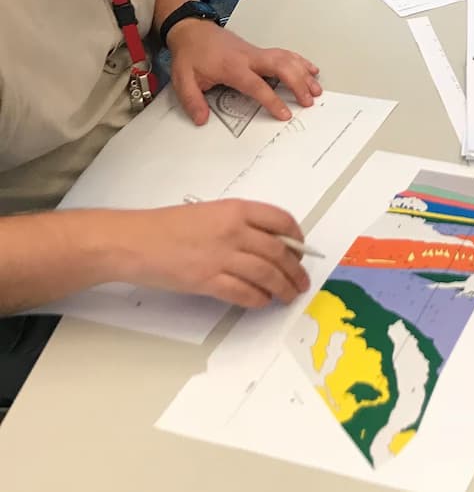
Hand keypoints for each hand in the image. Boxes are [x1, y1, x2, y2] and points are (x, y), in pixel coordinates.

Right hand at [118, 199, 311, 307]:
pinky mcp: (207, 280)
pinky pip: (243, 292)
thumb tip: (269, 242)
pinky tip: (262, 301)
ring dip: (282, 287)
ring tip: (288, 295)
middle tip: (301, 281)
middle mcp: (234, 230)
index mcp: (236, 209)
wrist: (134, 241)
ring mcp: (221, 256)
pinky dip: (257, 298)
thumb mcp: (211, 213)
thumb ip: (240, 223)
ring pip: (266, 274)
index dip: (297, 238)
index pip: (281, 220)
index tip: (301, 249)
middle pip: (278, 252)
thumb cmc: (169, 226)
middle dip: (295, 269)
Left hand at [164, 20, 321, 124]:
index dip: (272, 100)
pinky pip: (285, 53)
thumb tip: (201, 119)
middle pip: (281, 67)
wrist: (192, 30)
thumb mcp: (183, 79)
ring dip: (303, 73)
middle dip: (298, 84)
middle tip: (308, 100)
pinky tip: (310, 69)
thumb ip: (192, 101)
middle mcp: (249, 58)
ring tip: (316, 89)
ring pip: (287, 59)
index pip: (257, 85)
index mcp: (232, 67)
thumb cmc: (190, 54)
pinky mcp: (260, 50)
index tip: (285, 113)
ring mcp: (257, 52)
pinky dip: (300, 61)